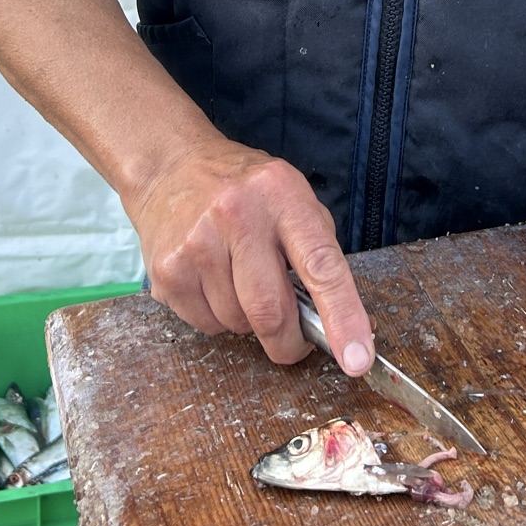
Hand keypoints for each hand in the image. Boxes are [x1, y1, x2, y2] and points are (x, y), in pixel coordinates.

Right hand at [129, 135, 373, 373]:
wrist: (170, 166)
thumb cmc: (244, 190)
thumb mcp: (292, 198)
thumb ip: (317, 253)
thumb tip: (344, 324)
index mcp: (282, 196)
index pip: (321, 265)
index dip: (343, 316)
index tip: (357, 360)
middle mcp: (237, 216)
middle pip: (271, 311)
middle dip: (290, 342)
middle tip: (294, 341)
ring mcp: (196, 244)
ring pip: (238, 324)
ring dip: (248, 321)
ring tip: (240, 280)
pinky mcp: (168, 271)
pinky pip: (207, 325)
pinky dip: (218, 318)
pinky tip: (212, 280)